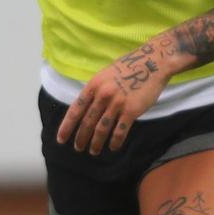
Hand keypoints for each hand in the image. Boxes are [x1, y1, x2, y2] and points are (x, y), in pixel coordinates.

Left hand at [56, 42, 177, 153]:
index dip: (67, 126)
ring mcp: (117, 103)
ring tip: (93, 151)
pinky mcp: (131, 110)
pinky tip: (113, 147)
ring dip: (96, 143)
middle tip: (78, 148)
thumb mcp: (105, 75)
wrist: (152, 63)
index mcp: (93, 85)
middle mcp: (102, 95)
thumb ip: (96, 91)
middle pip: (87, 122)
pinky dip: (115, 141)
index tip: (61, 139)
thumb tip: (87, 107)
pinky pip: (120, 131)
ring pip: (102, 129)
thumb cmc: (129, 67)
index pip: (75, 110)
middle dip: (81, 138)